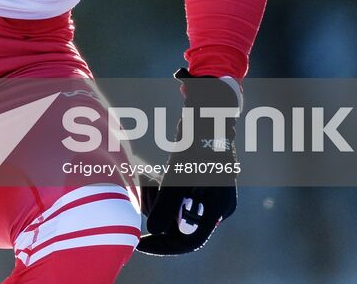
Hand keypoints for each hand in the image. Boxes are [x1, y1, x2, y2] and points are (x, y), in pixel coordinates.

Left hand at [136, 68, 240, 255]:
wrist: (207, 111)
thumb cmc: (196, 142)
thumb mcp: (178, 175)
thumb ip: (168, 205)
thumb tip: (154, 230)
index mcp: (218, 209)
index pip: (189, 241)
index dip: (163, 246)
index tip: (139, 242)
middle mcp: (216, 207)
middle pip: (179, 226)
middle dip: (156, 213)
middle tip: (139, 199)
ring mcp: (208, 195)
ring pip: (174, 211)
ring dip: (155, 198)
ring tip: (145, 177)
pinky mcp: (198, 184)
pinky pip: (174, 197)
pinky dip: (159, 190)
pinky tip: (148, 175)